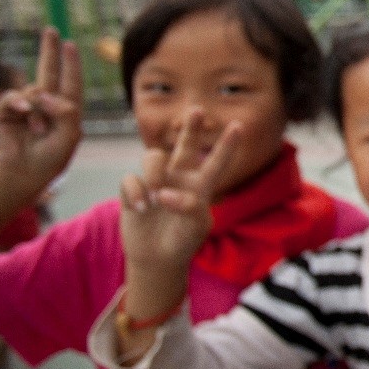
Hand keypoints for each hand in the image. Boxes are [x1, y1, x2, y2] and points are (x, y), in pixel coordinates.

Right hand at [0, 27, 82, 208]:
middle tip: (51, 30)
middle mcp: (44, 106)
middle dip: (50, 51)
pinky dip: (21, 104)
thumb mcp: (69, 137)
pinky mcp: (5, 112)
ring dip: (39, 109)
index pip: (69, 82)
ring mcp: (24, 108)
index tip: (70, 44)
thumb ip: (66, 112)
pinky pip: (15, 98)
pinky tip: (25, 115)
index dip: (70, 64)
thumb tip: (45, 93)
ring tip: (38, 130)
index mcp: (63, 111)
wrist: (21, 175)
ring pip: (35, 90)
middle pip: (48, 72)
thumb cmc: (49, 160)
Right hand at [118, 110, 239, 319]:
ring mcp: (156, 181)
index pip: (216, 162)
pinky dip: (136, 192)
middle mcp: (179, 177)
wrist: (158, 258)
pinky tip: (141, 208)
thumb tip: (164, 193)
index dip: (227, 145)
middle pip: (185, 145)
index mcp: (200, 185)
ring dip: (154, 173)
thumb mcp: (195, 227)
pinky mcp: (133, 189)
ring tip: (155, 197)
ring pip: (153, 157)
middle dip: (191, 127)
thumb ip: (188, 207)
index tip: (238, 126)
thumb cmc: (183, 241)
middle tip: (197, 110)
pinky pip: (130, 179)